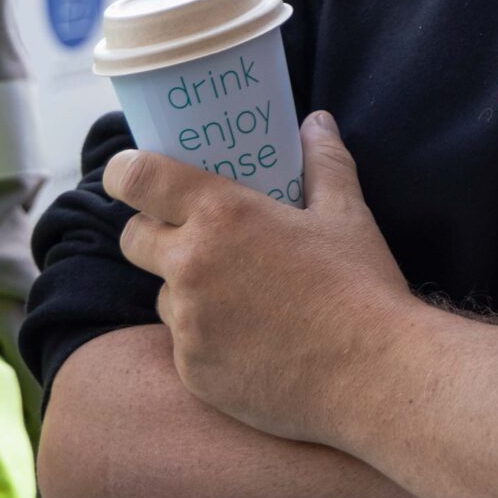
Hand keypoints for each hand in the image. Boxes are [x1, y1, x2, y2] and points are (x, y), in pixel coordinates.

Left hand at [111, 111, 418, 446]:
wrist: (373, 375)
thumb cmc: (361, 287)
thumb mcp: (347, 214)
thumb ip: (324, 162)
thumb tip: (317, 122)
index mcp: (223, 216)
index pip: (138, 179)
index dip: (124, 172)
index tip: (127, 174)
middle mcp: (191, 267)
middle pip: (133, 239)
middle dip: (153, 233)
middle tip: (193, 238)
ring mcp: (188, 325)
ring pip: (164, 295)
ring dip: (186, 292)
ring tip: (241, 299)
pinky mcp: (193, 372)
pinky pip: (184, 346)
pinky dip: (207, 340)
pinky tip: (253, 343)